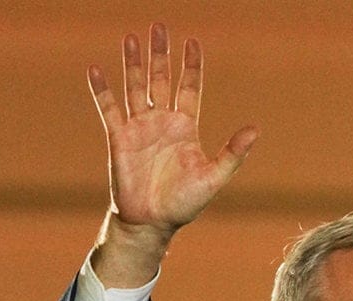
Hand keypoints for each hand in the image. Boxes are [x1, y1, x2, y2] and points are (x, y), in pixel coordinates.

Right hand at [88, 23, 257, 282]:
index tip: (193, 42)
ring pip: (136, 87)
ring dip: (133, 63)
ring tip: (132, 37)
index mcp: (186, 127)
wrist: (153, 221)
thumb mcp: (214, 176)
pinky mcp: (119, 137)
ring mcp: (140, 127)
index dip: (191, 66)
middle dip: (161, 54)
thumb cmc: (185, 202)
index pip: (190, 88)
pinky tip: (97, 68)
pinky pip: (109, 108)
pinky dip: (102, 89)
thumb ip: (233, 152)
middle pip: (162, 79)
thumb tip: (255, 129)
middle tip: (159, 27)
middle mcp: (163, 122)